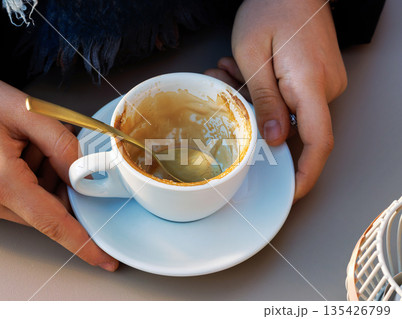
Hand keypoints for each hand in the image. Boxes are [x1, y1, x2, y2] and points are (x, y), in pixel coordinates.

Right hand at [0, 67, 118, 270]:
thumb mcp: (28, 111)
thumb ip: (63, 145)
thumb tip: (86, 176)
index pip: (52, 222)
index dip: (83, 242)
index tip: (105, 259)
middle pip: (48, 211)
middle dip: (63, 185)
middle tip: (47, 147)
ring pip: (36, 206)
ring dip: (46, 179)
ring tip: (25, 145)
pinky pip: (20, 201)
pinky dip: (32, 180)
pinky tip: (19, 153)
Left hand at [207, 0, 346, 200]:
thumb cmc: (273, 6)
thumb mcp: (253, 54)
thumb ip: (264, 100)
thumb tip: (274, 139)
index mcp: (310, 83)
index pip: (318, 142)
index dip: (306, 173)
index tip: (292, 191)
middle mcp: (326, 86)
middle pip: (292, 127)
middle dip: (256, 120)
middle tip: (228, 85)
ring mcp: (325, 82)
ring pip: (287, 112)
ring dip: (255, 100)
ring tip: (233, 70)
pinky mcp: (318, 78)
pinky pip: (292, 98)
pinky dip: (266, 91)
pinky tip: (248, 71)